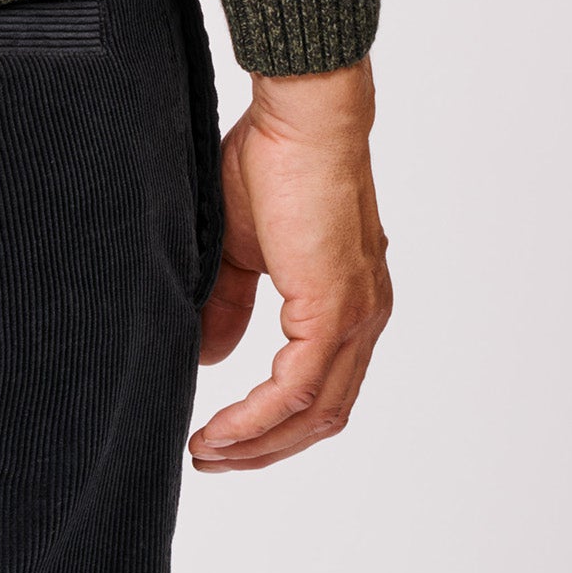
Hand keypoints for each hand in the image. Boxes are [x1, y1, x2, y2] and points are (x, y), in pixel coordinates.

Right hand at [189, 55, 391, 471]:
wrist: (302, 113)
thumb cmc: (275, 156)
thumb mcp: (243, 244)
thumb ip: (232, 301)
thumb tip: (208, 357)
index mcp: (349, 301)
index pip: (320, 386)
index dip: (274, 422)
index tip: (225, 437)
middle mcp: (364, 317)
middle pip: (323, 416)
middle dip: (264, 447)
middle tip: (210, 459)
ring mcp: (355, 317)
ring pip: (315, 413)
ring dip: (260, 443)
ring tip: (208, 452)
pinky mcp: (335, 309)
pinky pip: (298, 389)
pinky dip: (258, 418)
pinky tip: (220, 429)